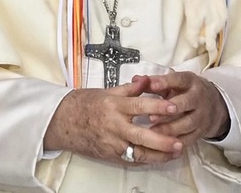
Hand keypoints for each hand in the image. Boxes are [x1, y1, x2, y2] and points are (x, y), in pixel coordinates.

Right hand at [43, 76, 182, 164]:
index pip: (141, 106)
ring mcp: (111, 143)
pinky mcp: (109, 154)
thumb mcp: (108, 91)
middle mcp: (114, 126)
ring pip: (138, 153)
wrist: (61, 121)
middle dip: (162, 141)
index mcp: (115, 106)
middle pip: (142, 136)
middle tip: (179, 141)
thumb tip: (149, 79)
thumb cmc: (84, 104)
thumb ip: (131, 88)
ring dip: (158, 155)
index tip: (174, 107)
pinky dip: (146, 160)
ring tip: (175, 152)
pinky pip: (130, 160)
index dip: (159, 106)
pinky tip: (160, 158)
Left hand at [141, 71, 229, 146]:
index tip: (151, 85)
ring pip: (187, 123)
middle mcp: (198, 98)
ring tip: (152, 133)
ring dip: (170, 129)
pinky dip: (176, 143)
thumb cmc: (186, 92)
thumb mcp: (175, 84)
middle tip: (152, 116)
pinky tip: (162, 146)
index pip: (179, 79)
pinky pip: (189, 139)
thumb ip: (155, 82)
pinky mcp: (201, 132)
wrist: (213, 106)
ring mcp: (201, 116)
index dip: (165, 82)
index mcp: (191, 82)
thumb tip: (135, 79)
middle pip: (187, 103)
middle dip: (170, 109)